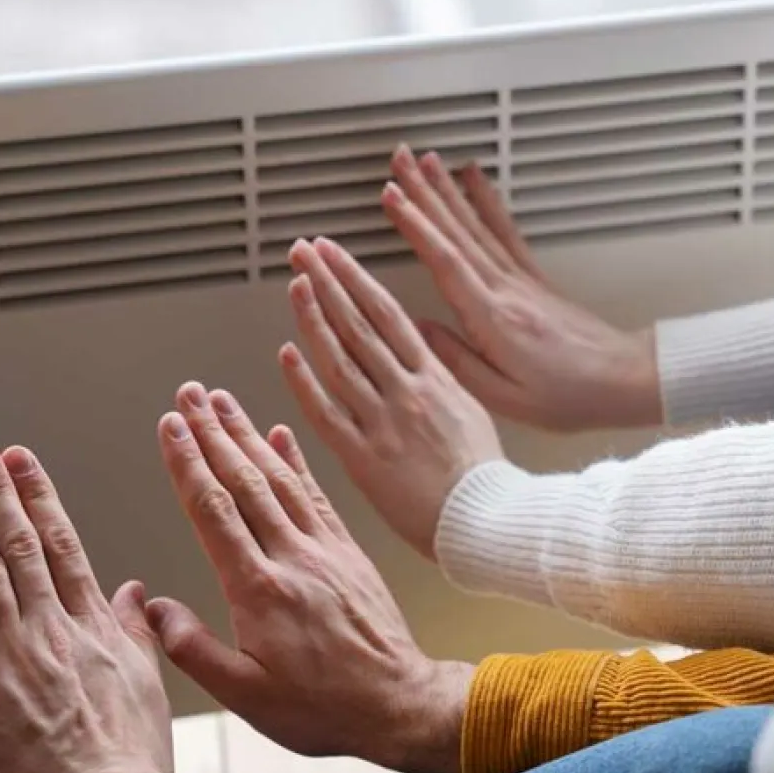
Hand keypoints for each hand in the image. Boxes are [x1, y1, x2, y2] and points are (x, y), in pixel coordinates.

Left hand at [0, 437, 172, 772]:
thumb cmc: (130, 757)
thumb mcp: (148, 684)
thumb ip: (134, 631)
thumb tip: (129, 590)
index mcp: (95, 627)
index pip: (62, 544)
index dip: (39, 496)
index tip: (22, 460)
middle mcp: (53, 630)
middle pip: (19, 544)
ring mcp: (14, 658)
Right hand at [147, 385, 473, 772]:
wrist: (399, 704)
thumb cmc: (322, 708)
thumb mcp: (247, 696)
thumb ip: (195, 650)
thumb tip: (152, 609)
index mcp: (259, 589)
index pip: (214, 511)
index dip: (188, 463)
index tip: (169, 424)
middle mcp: (291, 557)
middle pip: (244, 481)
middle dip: (212, 432)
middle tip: (189, 393)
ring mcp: (323, 549)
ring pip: (279, 478)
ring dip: (248, 435)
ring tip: (223, 401)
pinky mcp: (348, 551)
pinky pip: (317, 495)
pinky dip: (297, 460)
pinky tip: (281, 433)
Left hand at [283, 234, 503, 558]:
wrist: (485, 521)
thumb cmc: (482, 476)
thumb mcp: (471, 409)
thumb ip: (442, 375)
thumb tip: (422, 346)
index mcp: (434, 378)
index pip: (387, 314)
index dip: (355, 278)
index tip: (333, 253)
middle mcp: (407, 392)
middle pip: (359, 325)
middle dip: (328, 282)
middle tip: (303, 251)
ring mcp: (384, 422)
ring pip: (341, 360)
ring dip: (314, 319)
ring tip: (294, 285)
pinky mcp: (364, 458)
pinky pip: (328, 413)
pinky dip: (305, 382)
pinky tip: (288, 353)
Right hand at [384, 145, 661, 431]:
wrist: (624, 380)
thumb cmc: (568, 395)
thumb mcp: (503, 397)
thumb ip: (456, 360)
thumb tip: (418, 327)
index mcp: (493, 318)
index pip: (446, 261)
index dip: (416, 225)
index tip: (391, 195)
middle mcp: (506, 289)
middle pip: (457, 230)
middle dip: (424, 192)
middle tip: (400, 159)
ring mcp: (522, 279)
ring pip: (477, 224)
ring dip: (448, 189)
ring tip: (427, 161)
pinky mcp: (534, 278)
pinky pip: (505, 231)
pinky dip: (487, 201)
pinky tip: (475, 180)